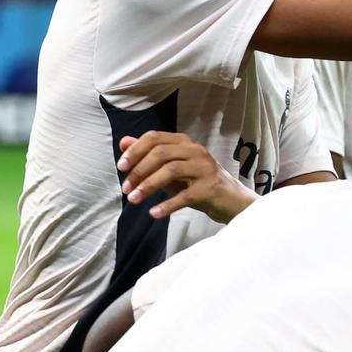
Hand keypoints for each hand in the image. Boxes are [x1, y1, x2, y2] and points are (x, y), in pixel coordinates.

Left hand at [117, 132, 255, 223]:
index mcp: (184, 142)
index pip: (154, 138)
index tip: (121, 167)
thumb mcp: (171, 168)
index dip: (135, 151)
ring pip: (171, 171)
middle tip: (126, 188)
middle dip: (139, 170)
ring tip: (134, 200)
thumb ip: (148, 155)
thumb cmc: (197, 183)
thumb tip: (123, 142)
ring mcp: (204, 168)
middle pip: (160, 153)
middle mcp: (195, 150)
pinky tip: (154, 213)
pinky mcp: (210, 187)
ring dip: (149, 186)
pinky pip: (184, 195)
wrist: (230, 200)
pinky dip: (167, 205)